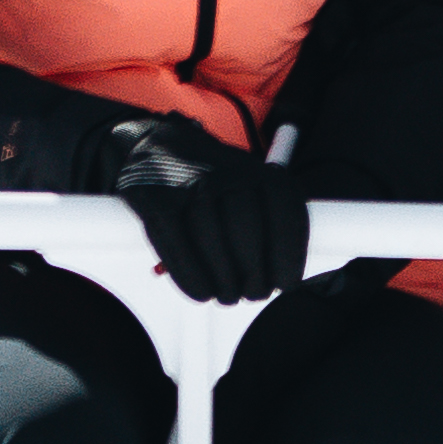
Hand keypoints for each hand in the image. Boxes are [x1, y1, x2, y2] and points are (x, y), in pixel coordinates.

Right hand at [102, 120, 312, 305]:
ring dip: (224, 280)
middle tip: (253, 294)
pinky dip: (191, 275)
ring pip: (211, 238)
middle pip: (247, 230)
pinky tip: (202, 293)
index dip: (287, 255)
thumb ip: (270, 223)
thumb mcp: (251, 188)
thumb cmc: (214, 184)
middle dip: (255, 274)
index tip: (285, 282)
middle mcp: (227, 172)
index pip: (284, 213)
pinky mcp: (155, 198)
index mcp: (258, 170)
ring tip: (227, 296)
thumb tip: (281, 277)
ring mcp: (189, 183)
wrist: (157, 147)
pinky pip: (174, 241)